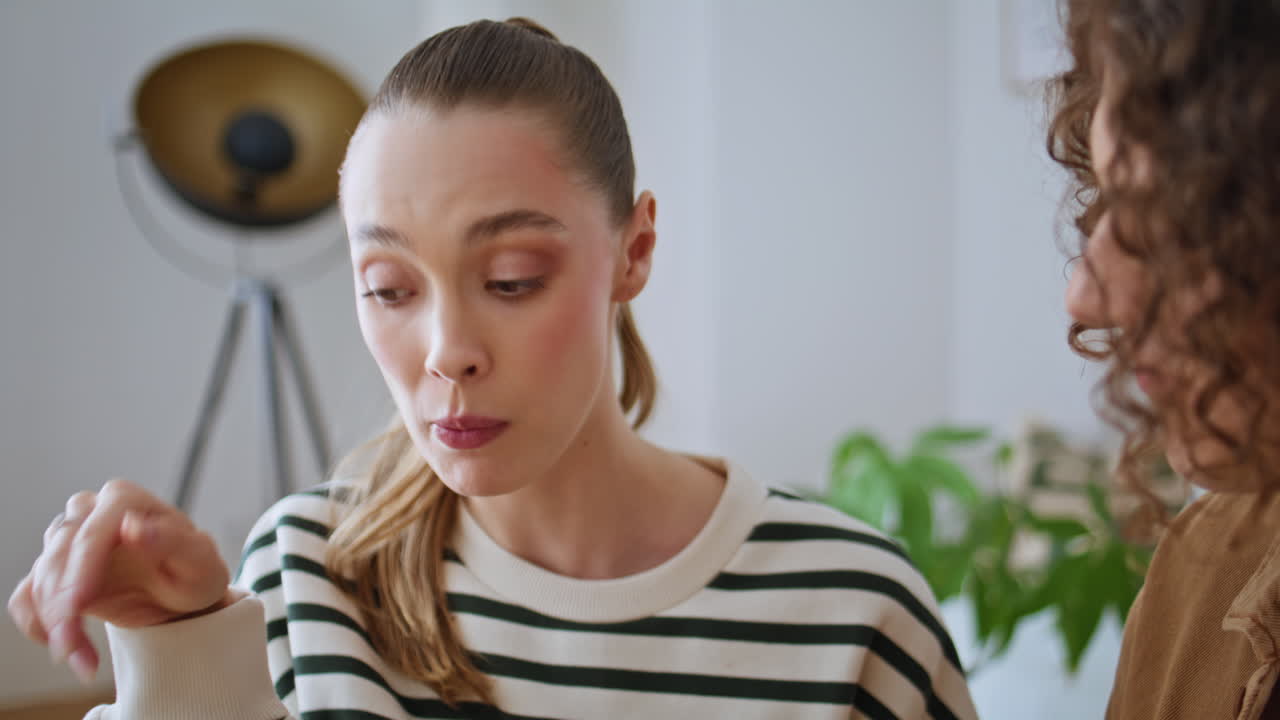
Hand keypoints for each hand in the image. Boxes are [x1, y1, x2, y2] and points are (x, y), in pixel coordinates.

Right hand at [7, 479, 235, 683]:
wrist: (182, 597)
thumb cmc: (195, 574)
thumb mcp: (200, 563)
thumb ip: (173, 542)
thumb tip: (133, 526)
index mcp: (125, 500)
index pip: (92, 533)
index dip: (80, 569)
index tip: (77, 605)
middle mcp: (91, 512)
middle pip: (59, 555)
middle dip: (60, 603)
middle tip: (70, 644)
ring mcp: (69, 540)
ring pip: (41, 576)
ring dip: (52, 620)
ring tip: (79, 656)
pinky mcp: (56, 570)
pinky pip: (28, 593)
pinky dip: (37, 623)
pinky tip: (61, 646)